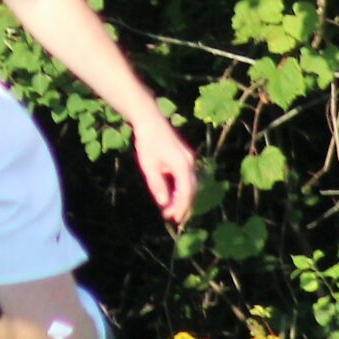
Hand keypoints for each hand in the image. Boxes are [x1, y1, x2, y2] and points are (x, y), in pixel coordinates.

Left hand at [130, 111, 197, 225]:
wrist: (150, 120)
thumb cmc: (147, 143)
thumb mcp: (149, 166)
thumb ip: (157, 185)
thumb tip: (164, 203)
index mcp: (182, 165)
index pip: (186, 192)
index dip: (181, 207)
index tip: (172, 218)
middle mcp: (190, 163)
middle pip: (191, 190)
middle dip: (183, 205)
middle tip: (172, 217)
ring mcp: (189, 159)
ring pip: (191, 184)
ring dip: (183, 197)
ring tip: (171, 208)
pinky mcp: (185, 157)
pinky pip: (187, 177)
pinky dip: (182, 187)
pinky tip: (172, 194)